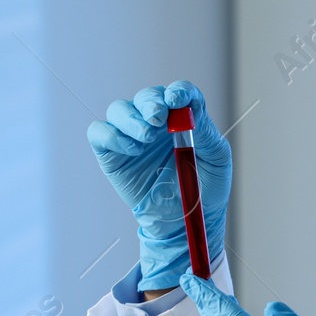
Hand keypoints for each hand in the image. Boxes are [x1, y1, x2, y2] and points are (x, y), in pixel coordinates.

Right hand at [87, 80, 231, 291]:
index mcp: (182, 118)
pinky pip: (99, 132)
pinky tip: (133, 150)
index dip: (177, 91)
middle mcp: (154, 123)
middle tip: (158, 119)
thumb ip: (205, 131)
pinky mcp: (112, 154)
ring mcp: (131, 137)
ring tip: (147, 137)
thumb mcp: (216, 159)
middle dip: (151, 103)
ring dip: (132, 118)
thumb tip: (188, 107)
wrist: (183, 224)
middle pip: (147, 97)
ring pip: (119, 109)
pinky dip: (112, 135)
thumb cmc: (204, 190)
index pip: (177, 92)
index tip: (177, 100)